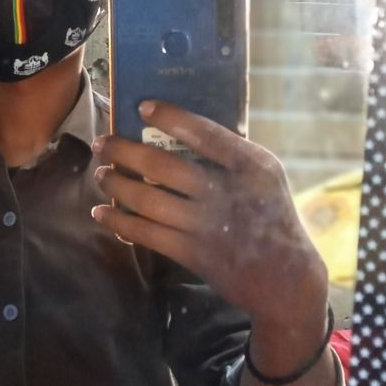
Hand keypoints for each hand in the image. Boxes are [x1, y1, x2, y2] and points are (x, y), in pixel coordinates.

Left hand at [91, 100, 327, 328]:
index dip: (171, 118)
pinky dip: (119, 221)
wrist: (285, 278)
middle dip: (125, 152)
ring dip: (117, 184)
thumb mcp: (266, 176)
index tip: (142, 107)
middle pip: (163, 166)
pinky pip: (147, 233)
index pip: (205, 133)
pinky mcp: (193, 253)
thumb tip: (183, 127)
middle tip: (102, 143)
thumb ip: (232, 154)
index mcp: (250, 166)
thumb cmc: (272, 216)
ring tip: (101, 174)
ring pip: (148, 199)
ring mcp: (207, 225)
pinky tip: (101, 212)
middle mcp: (226, 193)